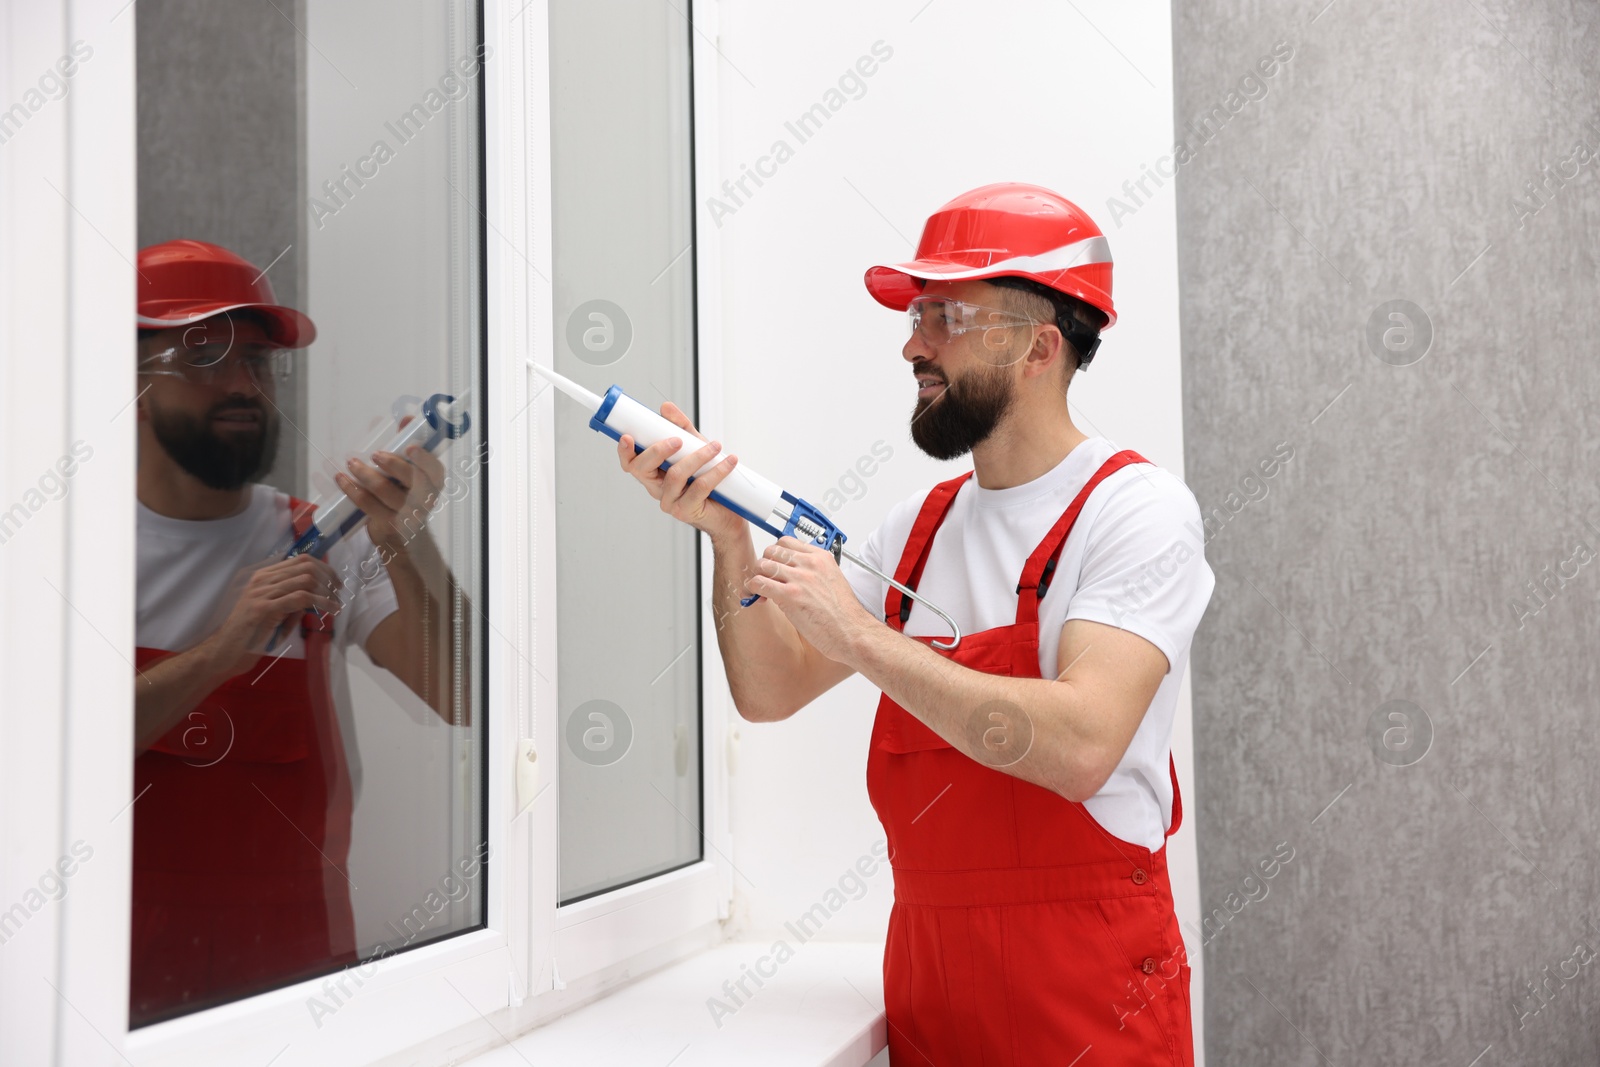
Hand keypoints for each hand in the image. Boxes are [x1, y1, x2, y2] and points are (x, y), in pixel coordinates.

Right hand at [207, 555, 342, 675]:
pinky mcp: (262, 608)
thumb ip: (293, 601)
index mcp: (264, 576)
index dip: (324, 568)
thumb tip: (318, 596)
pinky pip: (300, 598)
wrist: (224, 651)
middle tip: (339, 593)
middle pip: (306, 566)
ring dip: (327, 592)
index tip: (336, 583)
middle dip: (329, 578)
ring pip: (306, 580)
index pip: (301, 560)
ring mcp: (261, 592)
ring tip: (336, 604)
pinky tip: (330, 610)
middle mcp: (262, 580)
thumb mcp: (275, 613)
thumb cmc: (250, 634)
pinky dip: (321, 602)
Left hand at [336, 420, 448, 558]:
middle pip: (411, 479)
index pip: (435, 469)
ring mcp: (407, 514)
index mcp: (434, 482)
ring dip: (365, 474)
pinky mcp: (388, 524)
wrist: (402, 536)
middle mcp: (425, 499)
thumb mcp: (410, 474)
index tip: (409, 447)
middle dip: (392, 464)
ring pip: (385, 491)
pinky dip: (352, 490)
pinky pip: (367, 504)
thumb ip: (406, 446)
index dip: (424, 458)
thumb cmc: (405, 496)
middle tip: (375, 454)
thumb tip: (405, 418)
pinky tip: (342, 479)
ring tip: (351, 463)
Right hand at [617, 401, 746, 542]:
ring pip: (675, 475)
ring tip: (715, 446)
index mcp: (653, 473)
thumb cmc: (708, 479)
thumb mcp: (694, 447)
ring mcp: (670, 502)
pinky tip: (728, 461)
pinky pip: (699, 487)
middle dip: (658, 450)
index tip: (628, 436)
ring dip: (697, 457)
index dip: (624, 451)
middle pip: (642, 469)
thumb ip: (681, 428)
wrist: (728, 512)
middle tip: (678, 439)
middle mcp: (657, 488)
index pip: (630, 463)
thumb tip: (666, 408)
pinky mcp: (687, 510)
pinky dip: (716, 471)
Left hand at [745, 535, 874, 662]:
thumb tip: (792, 574)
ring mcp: (800, 579)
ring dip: (758, 576)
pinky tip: (759, 597)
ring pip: (762, 564)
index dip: (776, 553)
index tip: (775, 564)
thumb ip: (812, 572)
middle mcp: (809, 564)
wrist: (852, 632)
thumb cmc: (844, 614)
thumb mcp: (832, 580)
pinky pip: (759, 583)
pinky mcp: (790, 596)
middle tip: (766, 577)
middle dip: (765, 564)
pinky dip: (753, 589)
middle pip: (772, 550)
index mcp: (821, 558)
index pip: (787, 541)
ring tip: (762, 589)